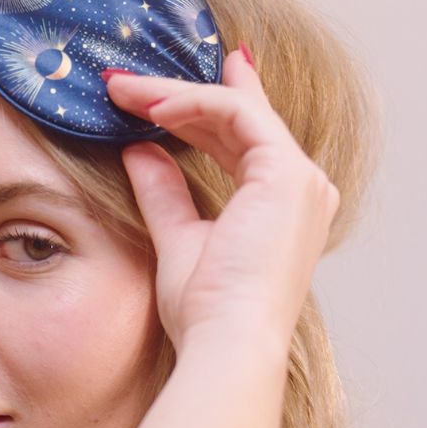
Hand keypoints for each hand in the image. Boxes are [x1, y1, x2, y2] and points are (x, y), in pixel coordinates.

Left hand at [104, 48, 339, 353]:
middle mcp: (302, 189)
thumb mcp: (177, 241)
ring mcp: (300, 179)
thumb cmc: (207, 314)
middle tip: (127, 84)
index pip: (245, 140)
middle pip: (240, 121)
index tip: (170, 86)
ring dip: (176, 95)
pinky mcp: (287, 173)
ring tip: (124, 91)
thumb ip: (164, 195)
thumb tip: (138, 152)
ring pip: (236, 110)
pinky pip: (236, 115)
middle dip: (180, 95)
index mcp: (282, 209)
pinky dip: (192, 104)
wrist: (228, 343)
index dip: (206, 108)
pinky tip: (150, 106)